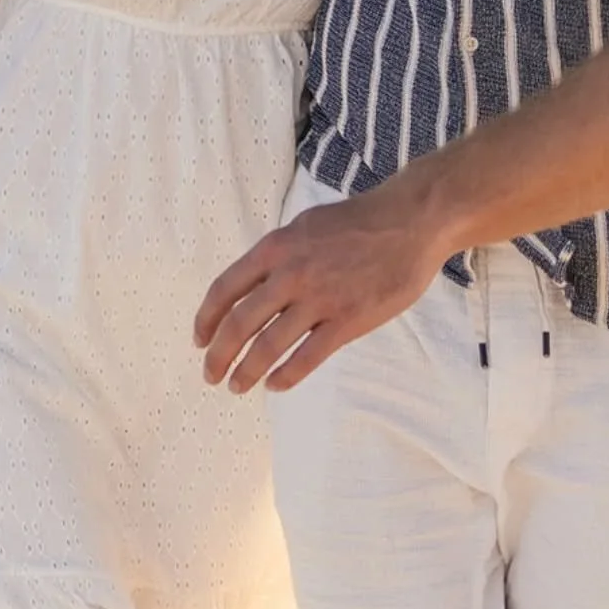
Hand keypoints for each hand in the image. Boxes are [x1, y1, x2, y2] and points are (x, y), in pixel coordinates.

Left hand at [194, 189, 446, 395]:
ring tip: (237, 387)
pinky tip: (275, 384)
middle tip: (211, 376)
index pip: (225, 289)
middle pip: (239, 324)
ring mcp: (320, 299)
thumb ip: (278, 255)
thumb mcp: (304, 226)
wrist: (410, 221)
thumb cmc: (358, 222)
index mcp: (276, 247)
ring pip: (268, 347)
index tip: (199, 341)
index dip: (206, 320)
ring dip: (247, 372)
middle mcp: (290, 274)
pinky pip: (307, 358)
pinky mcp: (348, 321)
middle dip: (218, 356)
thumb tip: (254, 284)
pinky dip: (286, 377)